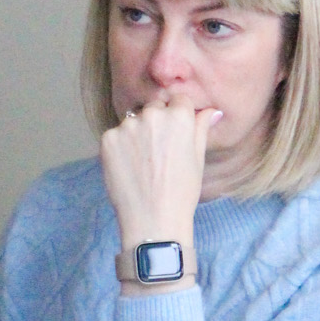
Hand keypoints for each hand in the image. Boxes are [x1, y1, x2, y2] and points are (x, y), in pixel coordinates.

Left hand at [99, 99, 222, 275]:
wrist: (153, 220)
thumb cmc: (181, 192)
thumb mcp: (198, 159)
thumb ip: (201, 128)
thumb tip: (212, 111)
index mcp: (179, 116)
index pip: (179, 100)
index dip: (178, 116)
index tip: (175, 134)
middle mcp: (152, 115)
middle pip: (154, 107)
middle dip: (157, 122)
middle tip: (158, 152)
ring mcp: (127, 126)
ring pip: (133, 121)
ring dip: (137, 133)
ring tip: (143, 162)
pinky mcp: (108, 139)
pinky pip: (115, 135)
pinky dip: (120, 147)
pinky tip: (128, 167)